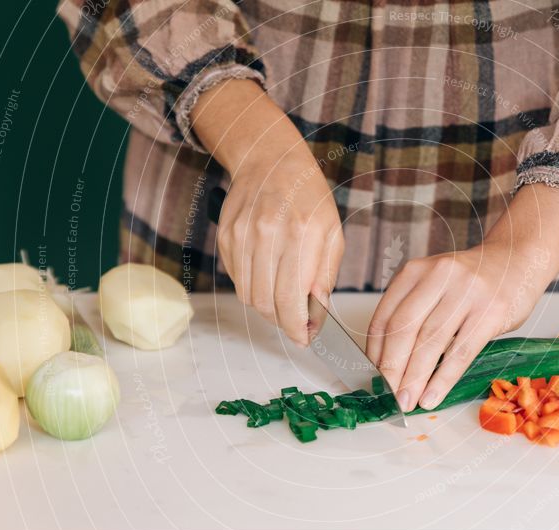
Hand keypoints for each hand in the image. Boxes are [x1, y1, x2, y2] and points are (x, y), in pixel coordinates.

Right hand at [191, 80, 343, 345]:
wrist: (271, 161)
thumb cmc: (309, 198)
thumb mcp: (332, 233)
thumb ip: (325, 275)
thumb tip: (316, 314)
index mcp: (301, 233)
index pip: (291, 298)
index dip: (296, 327)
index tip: (304, 338)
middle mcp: (267, 234)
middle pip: (265, 303)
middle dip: (282, 322)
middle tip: (296, 323)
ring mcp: (241, 235)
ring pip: (248, 296)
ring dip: (267, 308)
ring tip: (283, 300)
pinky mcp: (226, 237)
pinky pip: (237, 279)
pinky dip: (253, 287)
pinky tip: (268, 276)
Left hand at [366, 183, 558, 410]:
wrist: (517, 260)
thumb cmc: (470, 281)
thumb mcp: (434, 284)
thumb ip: (413, 311)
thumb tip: (389, 362)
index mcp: (416, 270)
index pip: (385, 316)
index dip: (375, 352)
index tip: (373, 377)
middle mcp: (439, 276)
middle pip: (404, 329)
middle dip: (392, 369)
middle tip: (387, 396)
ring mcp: (467, 292)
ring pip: (431, 343)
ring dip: (415, 378)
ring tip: (407, 402)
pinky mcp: (491, 311)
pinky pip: (461, 352)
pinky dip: (443, 379)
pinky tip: (433, 396)